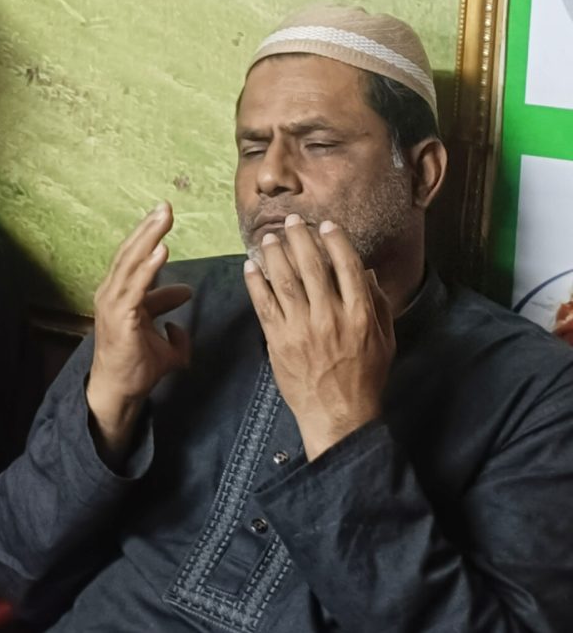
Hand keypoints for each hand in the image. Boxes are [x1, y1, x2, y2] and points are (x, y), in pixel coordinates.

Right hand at [84, 202, 193, 459]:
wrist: (121, 391)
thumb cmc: (137, 367)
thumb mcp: (164, 345)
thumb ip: (175, 331)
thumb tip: (181, 319)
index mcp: (122, 296)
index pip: (135, 260)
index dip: (149, 238)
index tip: (165, 219)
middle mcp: (112, 293)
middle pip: (131, 253)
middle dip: (149, 228)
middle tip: (165, 206)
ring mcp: (113, 302)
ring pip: (131, 262)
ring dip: (148, 237)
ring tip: (163, 217)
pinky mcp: (119, 315)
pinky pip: (136, 286)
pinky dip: (148, 266)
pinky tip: (162, 250)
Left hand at [245, 215, 393, 459]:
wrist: (339, 414)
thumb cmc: (366, 376)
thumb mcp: (384, 340)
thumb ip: (378, 304)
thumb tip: (366, 271)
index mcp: (361, 315)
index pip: (347, 267)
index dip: (335, 242)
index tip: (326, 225)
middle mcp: (331, 317)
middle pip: (312, 267)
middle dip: (300, 239)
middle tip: (291, 221)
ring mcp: (301, 328)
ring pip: (284, 280)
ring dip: (275, 255)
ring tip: (268, 238)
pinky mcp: (278, 339)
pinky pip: (263, 303)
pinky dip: (255, 282)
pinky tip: (250, 266)